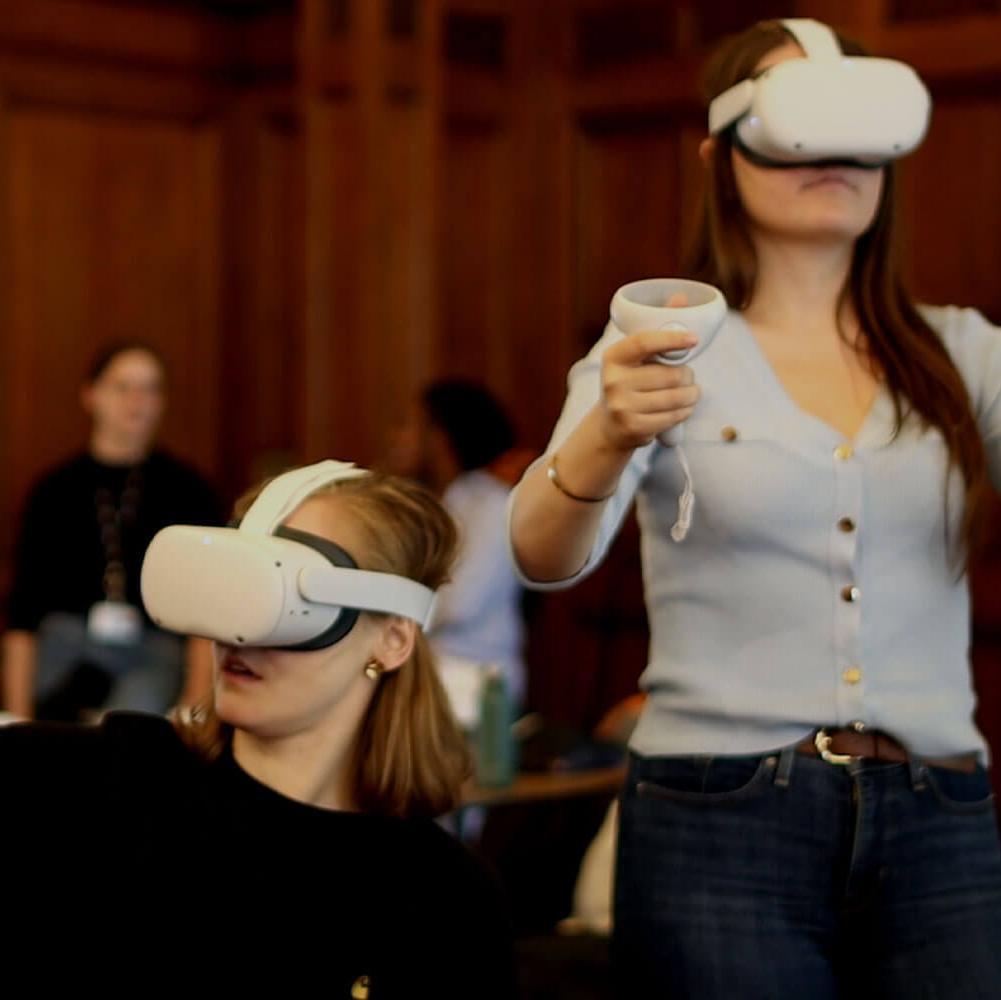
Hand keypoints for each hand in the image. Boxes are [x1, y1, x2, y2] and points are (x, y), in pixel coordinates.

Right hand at [599, 292, 700, 450]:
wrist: (610, 426)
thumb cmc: (630, 383)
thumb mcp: (637, 357)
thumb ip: (658, 328)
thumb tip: (682, 297)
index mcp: (613, 356)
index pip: (644, 341)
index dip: (671, 339)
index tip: (694, 339)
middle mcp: (613, 381)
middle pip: (669, 374)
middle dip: (688, 375)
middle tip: (689, 376)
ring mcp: (621, 406)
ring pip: (675, 397)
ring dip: (692, 394)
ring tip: (692, 393)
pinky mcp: (632, 427)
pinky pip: (672, 417)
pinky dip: (685, 412)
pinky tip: (684, 408)